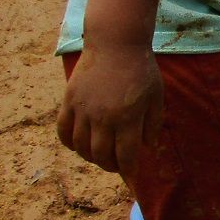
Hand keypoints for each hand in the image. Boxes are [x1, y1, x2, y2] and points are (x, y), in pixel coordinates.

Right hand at [56, 44, 162, 177]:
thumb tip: (148, 148)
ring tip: (100, 155)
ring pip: (81, 147)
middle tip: (117, 165)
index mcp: (127, 118)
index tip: (132, 175)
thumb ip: (152, 124)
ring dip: (90, 156)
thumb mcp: (156, 96)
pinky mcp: (68, 101)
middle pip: (101, 156)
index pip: (126, 156)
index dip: (129, 170)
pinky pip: (63, 131)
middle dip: (110, 166)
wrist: (115, 43)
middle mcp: (102, 117)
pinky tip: (79, 144)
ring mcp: (82, 110)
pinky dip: (69, 143)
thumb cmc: (141, 69)